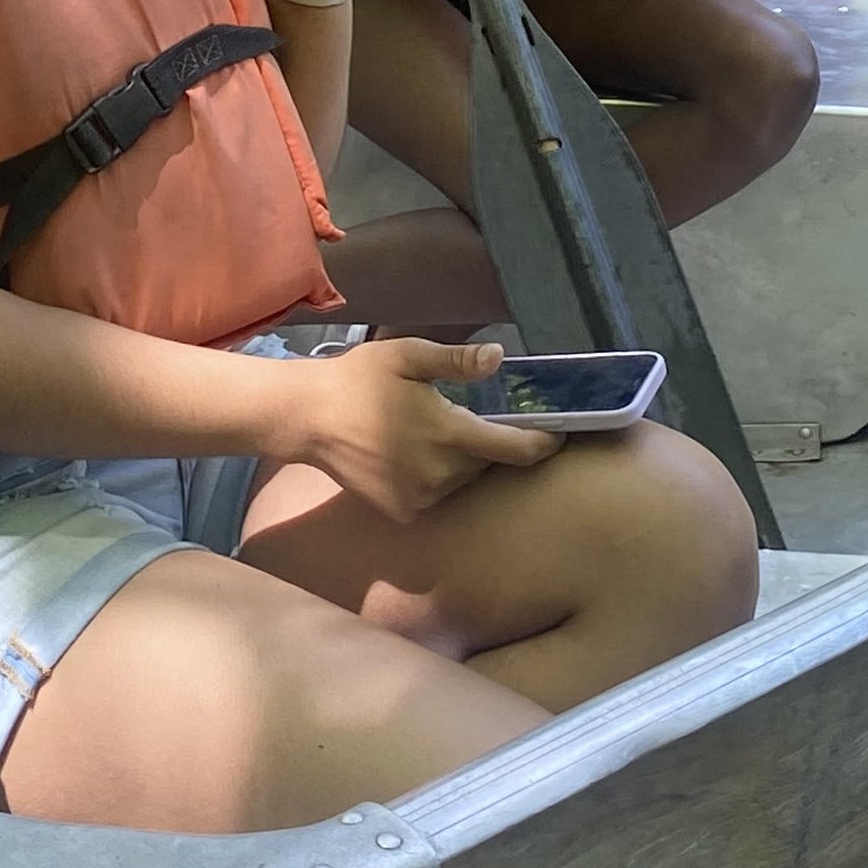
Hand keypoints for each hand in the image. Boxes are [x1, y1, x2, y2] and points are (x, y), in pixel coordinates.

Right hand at [281, 335, 559, 518]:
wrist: (307, 419)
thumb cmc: (359, 379)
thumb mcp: (408, 356)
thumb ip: (457, 361)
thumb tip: (499, 359)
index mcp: (448, 433)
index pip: (514, 449)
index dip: (542, 444)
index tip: (559, 435)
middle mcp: (440, 473)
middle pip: (487, 462)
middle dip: (490, 443)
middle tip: (477, 417)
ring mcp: (421, 497)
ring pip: (463, 479)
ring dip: (462, 459)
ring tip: (437, 431)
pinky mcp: (403, 511)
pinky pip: (438, 493)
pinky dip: (438, 476)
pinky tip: (414, 453)